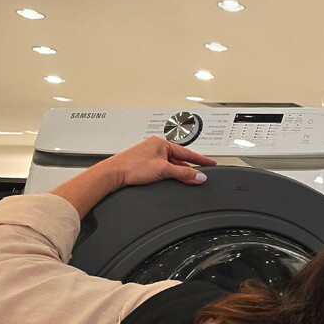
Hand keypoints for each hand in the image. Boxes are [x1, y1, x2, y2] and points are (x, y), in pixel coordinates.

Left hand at [99, 136, 216, 188]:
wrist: (112, 174)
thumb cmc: (131, 166)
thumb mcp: (163, 170)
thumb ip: (184, 173)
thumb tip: (199, 176)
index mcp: (161, 143)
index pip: (187, 152)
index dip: (200, 159)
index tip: (211, 163)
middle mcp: (155, 147)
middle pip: (179, 158)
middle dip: (189, 168)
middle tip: (200, 176)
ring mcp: (149, 155)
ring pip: (171, 164)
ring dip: (178, 172)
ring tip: (186, 180)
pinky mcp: (144, 164)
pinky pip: (163, 168)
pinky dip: (170, 174)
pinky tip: (171, 179)